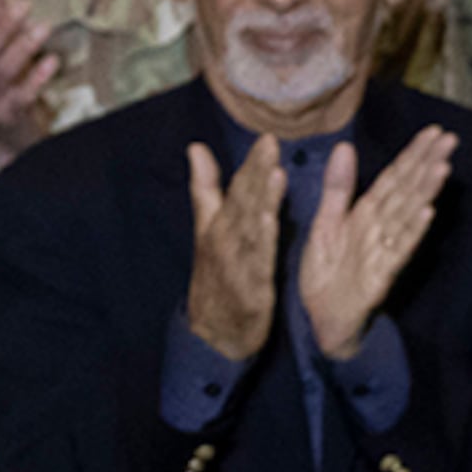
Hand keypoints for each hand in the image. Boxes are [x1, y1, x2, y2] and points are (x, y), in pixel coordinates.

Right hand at [0, 0, 61, 162]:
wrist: (6, 129)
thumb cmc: (1, 77)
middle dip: (3, 24)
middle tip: (25, 3)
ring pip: (4, 68)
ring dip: (23, 46)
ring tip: (43, 27)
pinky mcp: (10, 111)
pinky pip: (22, 94)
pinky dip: (36, 78)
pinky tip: (52, 62)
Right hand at [183, 134, 286, 359]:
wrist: (212, 333)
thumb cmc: (216, 277)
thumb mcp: (206, 230)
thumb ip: (205, 188)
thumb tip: (196, 148)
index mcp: (220, 224)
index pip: (237, 189)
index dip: (251, 164)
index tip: (267, 138)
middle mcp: (226, 240)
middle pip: (243, 203)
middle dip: (257, 174)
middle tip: (270, 145)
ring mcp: (236, 264)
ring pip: (250, 228)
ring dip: (262, 202)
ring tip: (275, 174)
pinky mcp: (250, 288)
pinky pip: (258, 261)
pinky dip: (263, 241)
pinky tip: (272, 221)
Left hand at [299, 126, 456, 360]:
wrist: (319, 318)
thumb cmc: (327, 271)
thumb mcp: (325, 223)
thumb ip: (337, 187)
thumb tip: (344, 146)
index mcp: (366, 214)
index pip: (394, 178)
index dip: (413, 155)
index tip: (434, 131)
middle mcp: (380, 229)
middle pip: (407, 192)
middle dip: (427, 165)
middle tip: (450, 139)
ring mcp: (383, 252)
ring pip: (407, 216)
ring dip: (425, 192)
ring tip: (442, 167)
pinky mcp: (380, 276)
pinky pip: (399, 250)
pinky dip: (412, 231)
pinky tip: (427, 212)